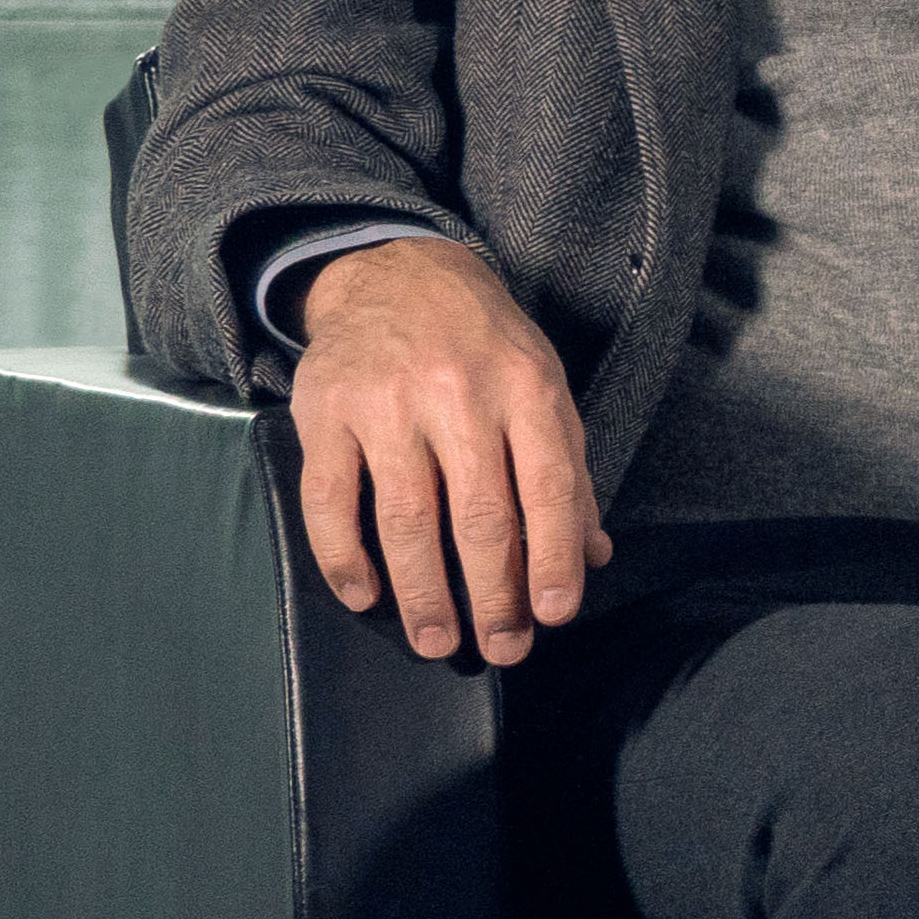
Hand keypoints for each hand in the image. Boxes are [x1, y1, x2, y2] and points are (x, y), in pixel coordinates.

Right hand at [283, 237, 605, 663]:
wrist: (396, 272)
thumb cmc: (483, 346)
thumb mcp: (542, 389)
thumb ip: (568, 473)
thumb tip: (593, 555)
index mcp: (526, 390)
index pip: (549, 487)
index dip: (554, 556)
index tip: (556, 614)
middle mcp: (460, 396)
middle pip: (480, 514)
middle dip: (493, 593)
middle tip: (500, 646)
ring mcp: (388, 404)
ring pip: (407, 516)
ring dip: (423, 591)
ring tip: (437, 640)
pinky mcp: (325, 413)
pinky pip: (330, 499)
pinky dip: (345, 556)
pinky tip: (366, 597)